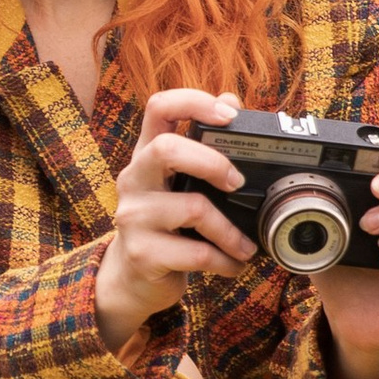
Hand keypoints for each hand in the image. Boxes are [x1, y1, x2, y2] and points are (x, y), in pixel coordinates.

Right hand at [95, 88, 255, 352]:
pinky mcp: (142, 253)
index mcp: (147, 154)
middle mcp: (135, 179)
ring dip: (230, 231)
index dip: (193, 102)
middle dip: (211, 161)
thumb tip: (231, 99)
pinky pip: (195, 253)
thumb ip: (203, 144)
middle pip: (165, 148)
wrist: (133, 278)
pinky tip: (233, 264)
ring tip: (246, 245)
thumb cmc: (166, 225)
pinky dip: (224, 261)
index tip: (228, 115)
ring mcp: (134, 216)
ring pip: (191, 208)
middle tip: (236, 182)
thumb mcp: (179, 182)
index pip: (159, 108)